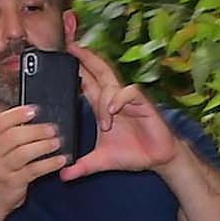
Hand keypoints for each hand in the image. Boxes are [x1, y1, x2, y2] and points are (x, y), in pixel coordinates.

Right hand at [0, 103, 65, 213]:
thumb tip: (31, 121)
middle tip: (53, 128)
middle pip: (14, 136)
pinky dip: (49, 164)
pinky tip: (60, 160)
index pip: (1, 122)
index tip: (35, 110)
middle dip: (35, 130)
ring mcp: (1, 168)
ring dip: (43, 145)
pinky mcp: (12, 182)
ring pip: (23, 152)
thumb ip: (7, 138)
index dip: (18, 113)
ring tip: (57, 142)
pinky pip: (33, 170)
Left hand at [60, 44, 178, 179]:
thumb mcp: (101, 161)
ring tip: (105, 123)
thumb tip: (63, 176)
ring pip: (110, 83)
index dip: (76, 66)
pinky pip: (128, 92)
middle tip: (71, 44)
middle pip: (98, 70)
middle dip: (85, 57)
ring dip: (103, 99)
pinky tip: (113, 112)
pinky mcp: (142, 103)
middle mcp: (113, 98)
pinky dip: (118, 100)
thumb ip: (82, 166)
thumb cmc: (132, 154)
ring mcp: (127, 99)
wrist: (157, 159)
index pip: (86, 80)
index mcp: (101, 105)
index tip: (62, 53)